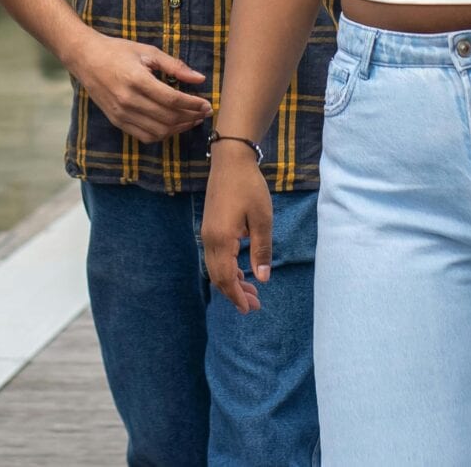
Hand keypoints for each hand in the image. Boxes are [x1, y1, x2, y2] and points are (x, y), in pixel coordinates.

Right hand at [65, 32, 211, 142]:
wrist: (85, 58)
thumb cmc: (117, 51)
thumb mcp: (147, 51)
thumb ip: (175, 66)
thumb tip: (200, 79)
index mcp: (136, 80)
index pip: (172, 100)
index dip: (193, 104)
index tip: (207, 104)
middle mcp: (128, 100)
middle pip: (168, 117)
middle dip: (191, 117)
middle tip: (203, 112)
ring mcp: (121, 114)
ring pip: (158, 131)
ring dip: (179, 128)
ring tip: (191, 119)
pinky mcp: (117, 121)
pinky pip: (145, 136)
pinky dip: (162, 134)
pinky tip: (172, 125)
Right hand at [202, 144, 274, 313]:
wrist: (230, 161)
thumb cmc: (249, 188)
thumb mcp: (262, 220)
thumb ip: (261, 250)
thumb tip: (262, 279)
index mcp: (222, 239)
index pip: (226, 277)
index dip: (237, 296)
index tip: (250, 309)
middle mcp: (210, 239)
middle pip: (218, 276)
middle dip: (234, 293)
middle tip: (254, 305)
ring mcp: (207, 233)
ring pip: (215, 267)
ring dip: (231, 281)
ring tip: (250, 291)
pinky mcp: (210, 227)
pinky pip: (215, 256)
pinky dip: (227, 269)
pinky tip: (241, 270)